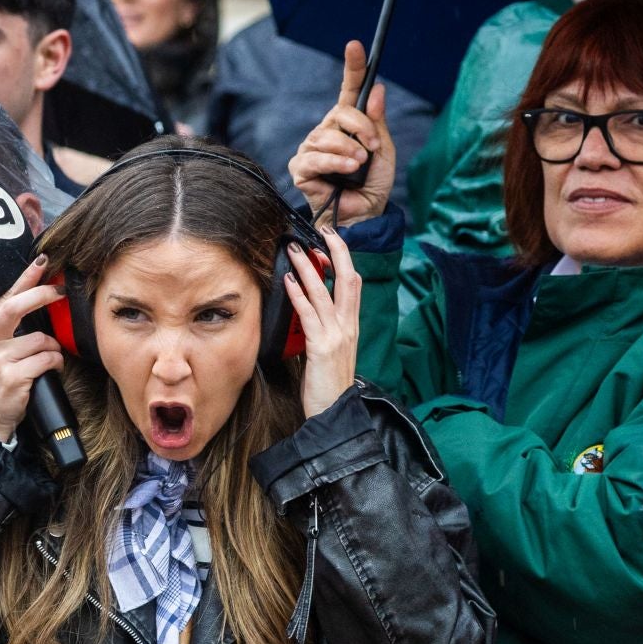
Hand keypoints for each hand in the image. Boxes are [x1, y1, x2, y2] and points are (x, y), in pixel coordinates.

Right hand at [0, 257, 63, 441]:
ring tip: (48, 357)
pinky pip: (47, 359)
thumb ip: (3, 322)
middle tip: (60, 292)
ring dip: (53, 347)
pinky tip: (50, 369)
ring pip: (41, 339)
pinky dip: (56, 362)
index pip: (4, 296)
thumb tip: (32, 292)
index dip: (26, 278)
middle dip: (42, 295)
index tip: (42, 262)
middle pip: (16, 306)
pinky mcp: (12, 377)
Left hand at [285, 229, 361, 417]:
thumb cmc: (329, 385)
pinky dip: (299, 295)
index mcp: (352, 326)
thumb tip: (311, 311)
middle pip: (347, 279)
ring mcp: (337, 335)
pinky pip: (309, 314)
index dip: (344, 260)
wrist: (334, 412)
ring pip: (324, 292)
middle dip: (336, 251)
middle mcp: (348, 326)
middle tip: (324, 231)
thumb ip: (326, 329)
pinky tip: (289, 281)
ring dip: (308, 267)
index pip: (354, 284)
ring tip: (295, 249)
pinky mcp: (322, 347)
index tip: (332, 241)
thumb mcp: (331, 352)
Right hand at [290, 41, 394, 227]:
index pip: (348, 90)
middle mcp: (326, 132)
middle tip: (374, 147)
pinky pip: (315, 157)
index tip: (355, 46)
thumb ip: (377, 122)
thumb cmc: (372, 184)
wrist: (364, 215)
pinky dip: (334, 162)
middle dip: (361, 127)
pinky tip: (347, 170)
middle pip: (340, 112)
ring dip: (349, 149)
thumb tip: (377, 90)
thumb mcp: (383, 150)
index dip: (352, 67)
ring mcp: (311, 149)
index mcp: (347, 124)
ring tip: (360, 164)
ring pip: (327, 134)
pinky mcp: (300, 168)